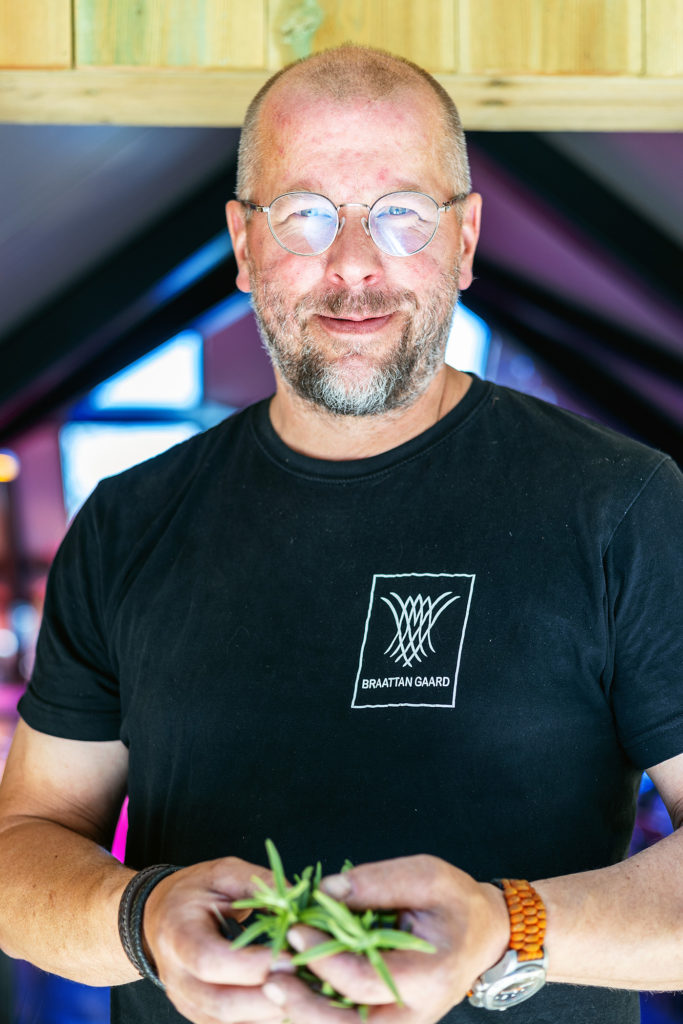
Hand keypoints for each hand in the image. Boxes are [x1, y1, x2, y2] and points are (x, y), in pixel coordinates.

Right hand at [142, 857, 293, 1023]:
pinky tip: (291, 1002)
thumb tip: (300, 901)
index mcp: (177, 933)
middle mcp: (176, 977)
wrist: (161, 916)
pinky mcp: (200, 1015)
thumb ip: (259, 885)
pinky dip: (263, 1018)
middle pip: (220, 1004)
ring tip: (306, 993)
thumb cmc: (195, 891)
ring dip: (270, 1013)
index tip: (289, 956)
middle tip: (306, 981)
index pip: (209, 961)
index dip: (251, 965)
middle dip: (267, 998)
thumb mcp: (224, 873)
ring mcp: (186, 1002)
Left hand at [262, 854, 508, 1023]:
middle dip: (304, 1005)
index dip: (326, 957)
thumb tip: (325, 890)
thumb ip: (378, 882)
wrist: (483, 935)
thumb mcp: (426, 875)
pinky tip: (289, 994)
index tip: (295, 929)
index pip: (366, 979)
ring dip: (305, 1015)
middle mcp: (415, 1014)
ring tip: (272, 987)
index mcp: (430, 975)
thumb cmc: (455, 901)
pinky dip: (316, 1014)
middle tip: (270, 977)